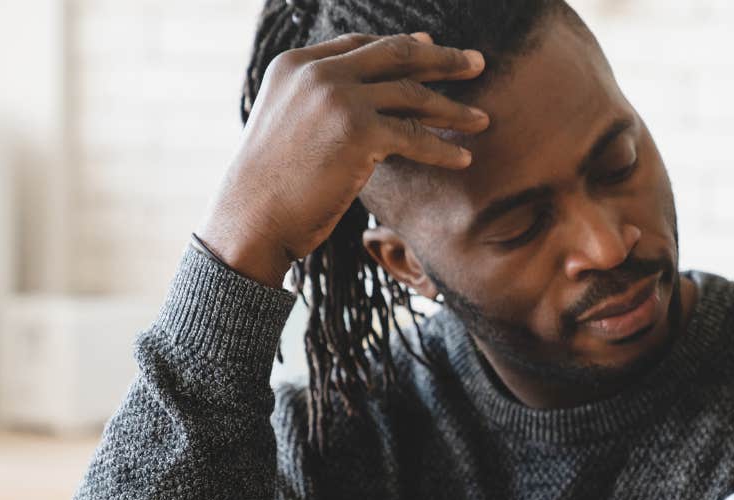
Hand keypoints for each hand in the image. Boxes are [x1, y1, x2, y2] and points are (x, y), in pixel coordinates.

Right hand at [197, 31, 490, 285]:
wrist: (251, 220)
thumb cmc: (269, 188)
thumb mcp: (287, 125)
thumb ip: (317, 102)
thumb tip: (363, 105)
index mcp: (296, 63)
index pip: (360, 44)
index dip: (402, 46)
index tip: (432, 48)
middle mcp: (317, 71)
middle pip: (394, 54)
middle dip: (442, 59)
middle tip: (477, 64)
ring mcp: (338, 97)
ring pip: (411, 94)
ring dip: (453, 108)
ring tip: (482, 119)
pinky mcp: (358, 131)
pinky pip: (414, 135)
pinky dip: (442, 148)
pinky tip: (463, 158)